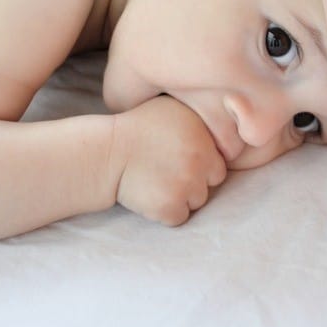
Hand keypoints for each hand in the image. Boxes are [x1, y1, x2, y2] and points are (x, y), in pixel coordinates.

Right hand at [111, 95, 227, 225]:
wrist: (105, 153)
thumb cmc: (135, 129)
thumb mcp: (171, 109)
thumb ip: (198, 120)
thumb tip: (220, 126)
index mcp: (204, 134)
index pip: (218, 162)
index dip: (199, 164)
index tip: (177, 160)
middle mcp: (201, 158)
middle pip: (212, 183)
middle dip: (194, 181)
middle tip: (167, 173)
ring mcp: (188, 184)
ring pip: (196, 201)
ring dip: (180, 197)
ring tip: (156, 181)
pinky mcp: (171, 206)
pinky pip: (179, 217)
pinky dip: (165, 212)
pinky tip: (149, 195)